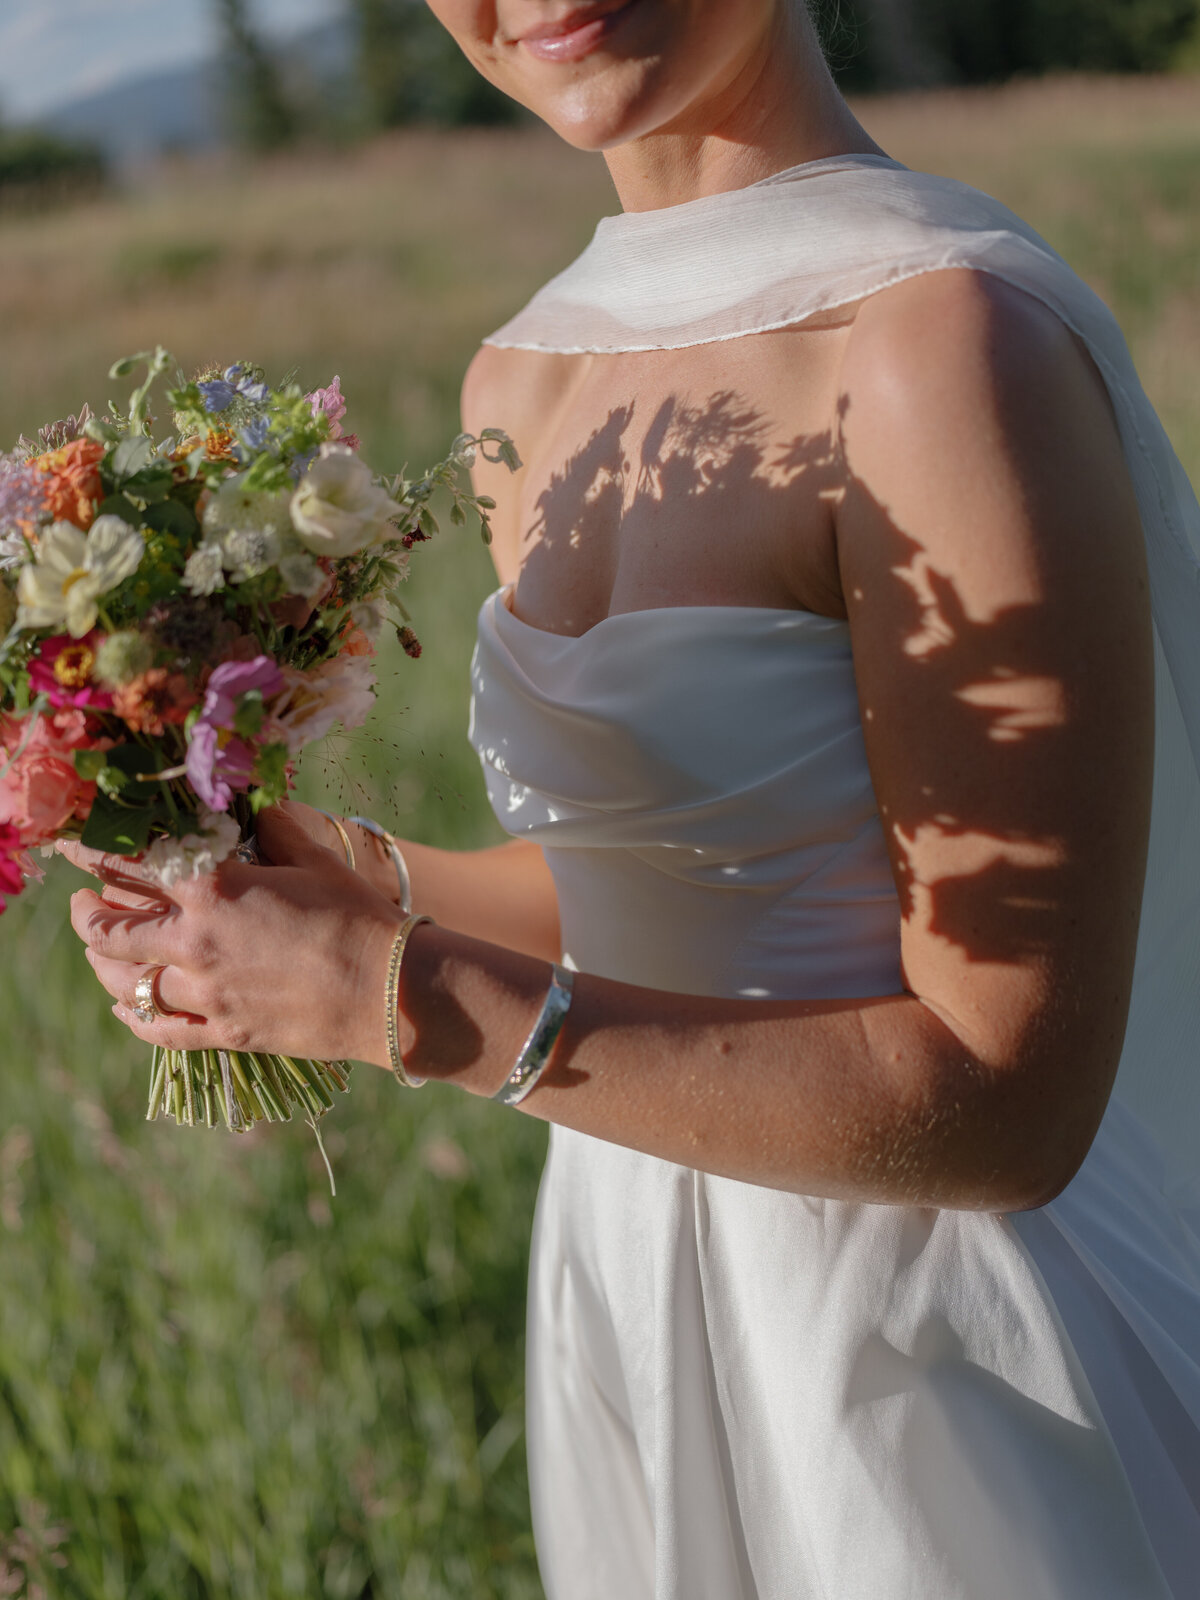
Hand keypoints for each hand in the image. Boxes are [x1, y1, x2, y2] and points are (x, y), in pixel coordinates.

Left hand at [58, 806, 403, 1066]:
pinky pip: (160, 1030)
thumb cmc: (358, 916)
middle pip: (112, 930)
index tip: (76, 845)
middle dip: (86, 914)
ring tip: (95, 950)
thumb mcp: (316, 860)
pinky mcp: (226, 1032)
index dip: (93, 852)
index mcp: (214, 890)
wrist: (391, 990)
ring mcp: (207, 994)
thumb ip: (276, 831)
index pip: (130, 864)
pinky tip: (124, 1007)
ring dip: (102, 964)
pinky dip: (134, 1016)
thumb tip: (258, 809)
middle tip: (81, 901)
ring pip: (127, 983)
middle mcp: (196, 942)